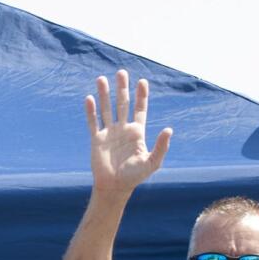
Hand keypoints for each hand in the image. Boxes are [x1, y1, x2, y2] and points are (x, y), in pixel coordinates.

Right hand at [84, 69, 171, 194]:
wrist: (114, 187)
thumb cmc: (135, 177)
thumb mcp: (152, 162)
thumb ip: (161, 146)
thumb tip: (169, 129)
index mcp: (137, 132)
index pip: (139, 109)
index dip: (141, 96)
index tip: (142, 81)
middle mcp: (123, 129)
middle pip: (122, 104)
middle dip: (122, 88)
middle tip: (121, 72)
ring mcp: (109, 133)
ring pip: (106, 109)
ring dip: (104, 94)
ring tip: (101, 79)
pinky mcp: (96, 140)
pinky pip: (93, 122)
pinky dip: (91, 111)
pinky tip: (89, 98)